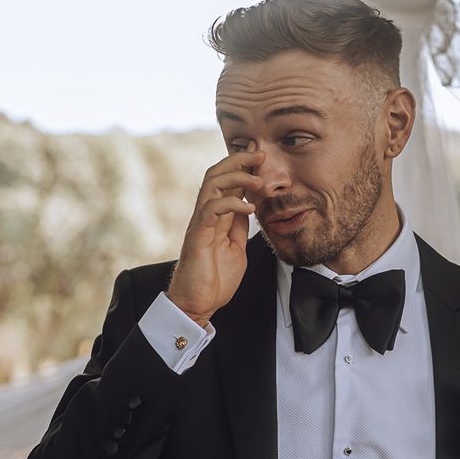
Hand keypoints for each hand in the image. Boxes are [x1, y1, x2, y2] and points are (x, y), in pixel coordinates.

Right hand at [167, 150, 264, 325]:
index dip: (242, 166)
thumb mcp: (236, 248)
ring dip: (236, 177)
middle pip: (216, 174)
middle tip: (259, 154)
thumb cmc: (214, 279)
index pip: (226, 182)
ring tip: (258, 181)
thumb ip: (239, 227)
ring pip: (211, 185)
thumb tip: (249, 208)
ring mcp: (200, 223)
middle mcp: (205, 215)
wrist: (198, 304)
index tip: (260, 156)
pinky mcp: (198, 235)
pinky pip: (212, 209)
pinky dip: (232, 203)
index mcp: (216, 217)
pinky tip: (249, 209)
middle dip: (238, 161)